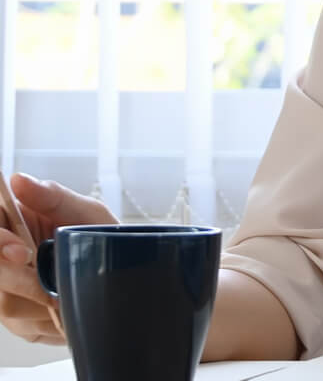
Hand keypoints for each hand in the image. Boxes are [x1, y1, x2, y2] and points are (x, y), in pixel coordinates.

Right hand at [0, 174, 117, 343]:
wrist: (128, 273)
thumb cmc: (105, 235)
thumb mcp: (87, 212)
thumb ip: (53, 197)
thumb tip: (19, 180)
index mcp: (14, 221)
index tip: (22, 254)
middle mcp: (4, 254)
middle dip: (21, 282)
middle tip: (53, 287)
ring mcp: (7, 287)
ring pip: (3, 304)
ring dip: (39, 304)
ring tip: (69, 295)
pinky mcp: (17, 314)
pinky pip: (19, 325)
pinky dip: (47, 321)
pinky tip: (66, 310)